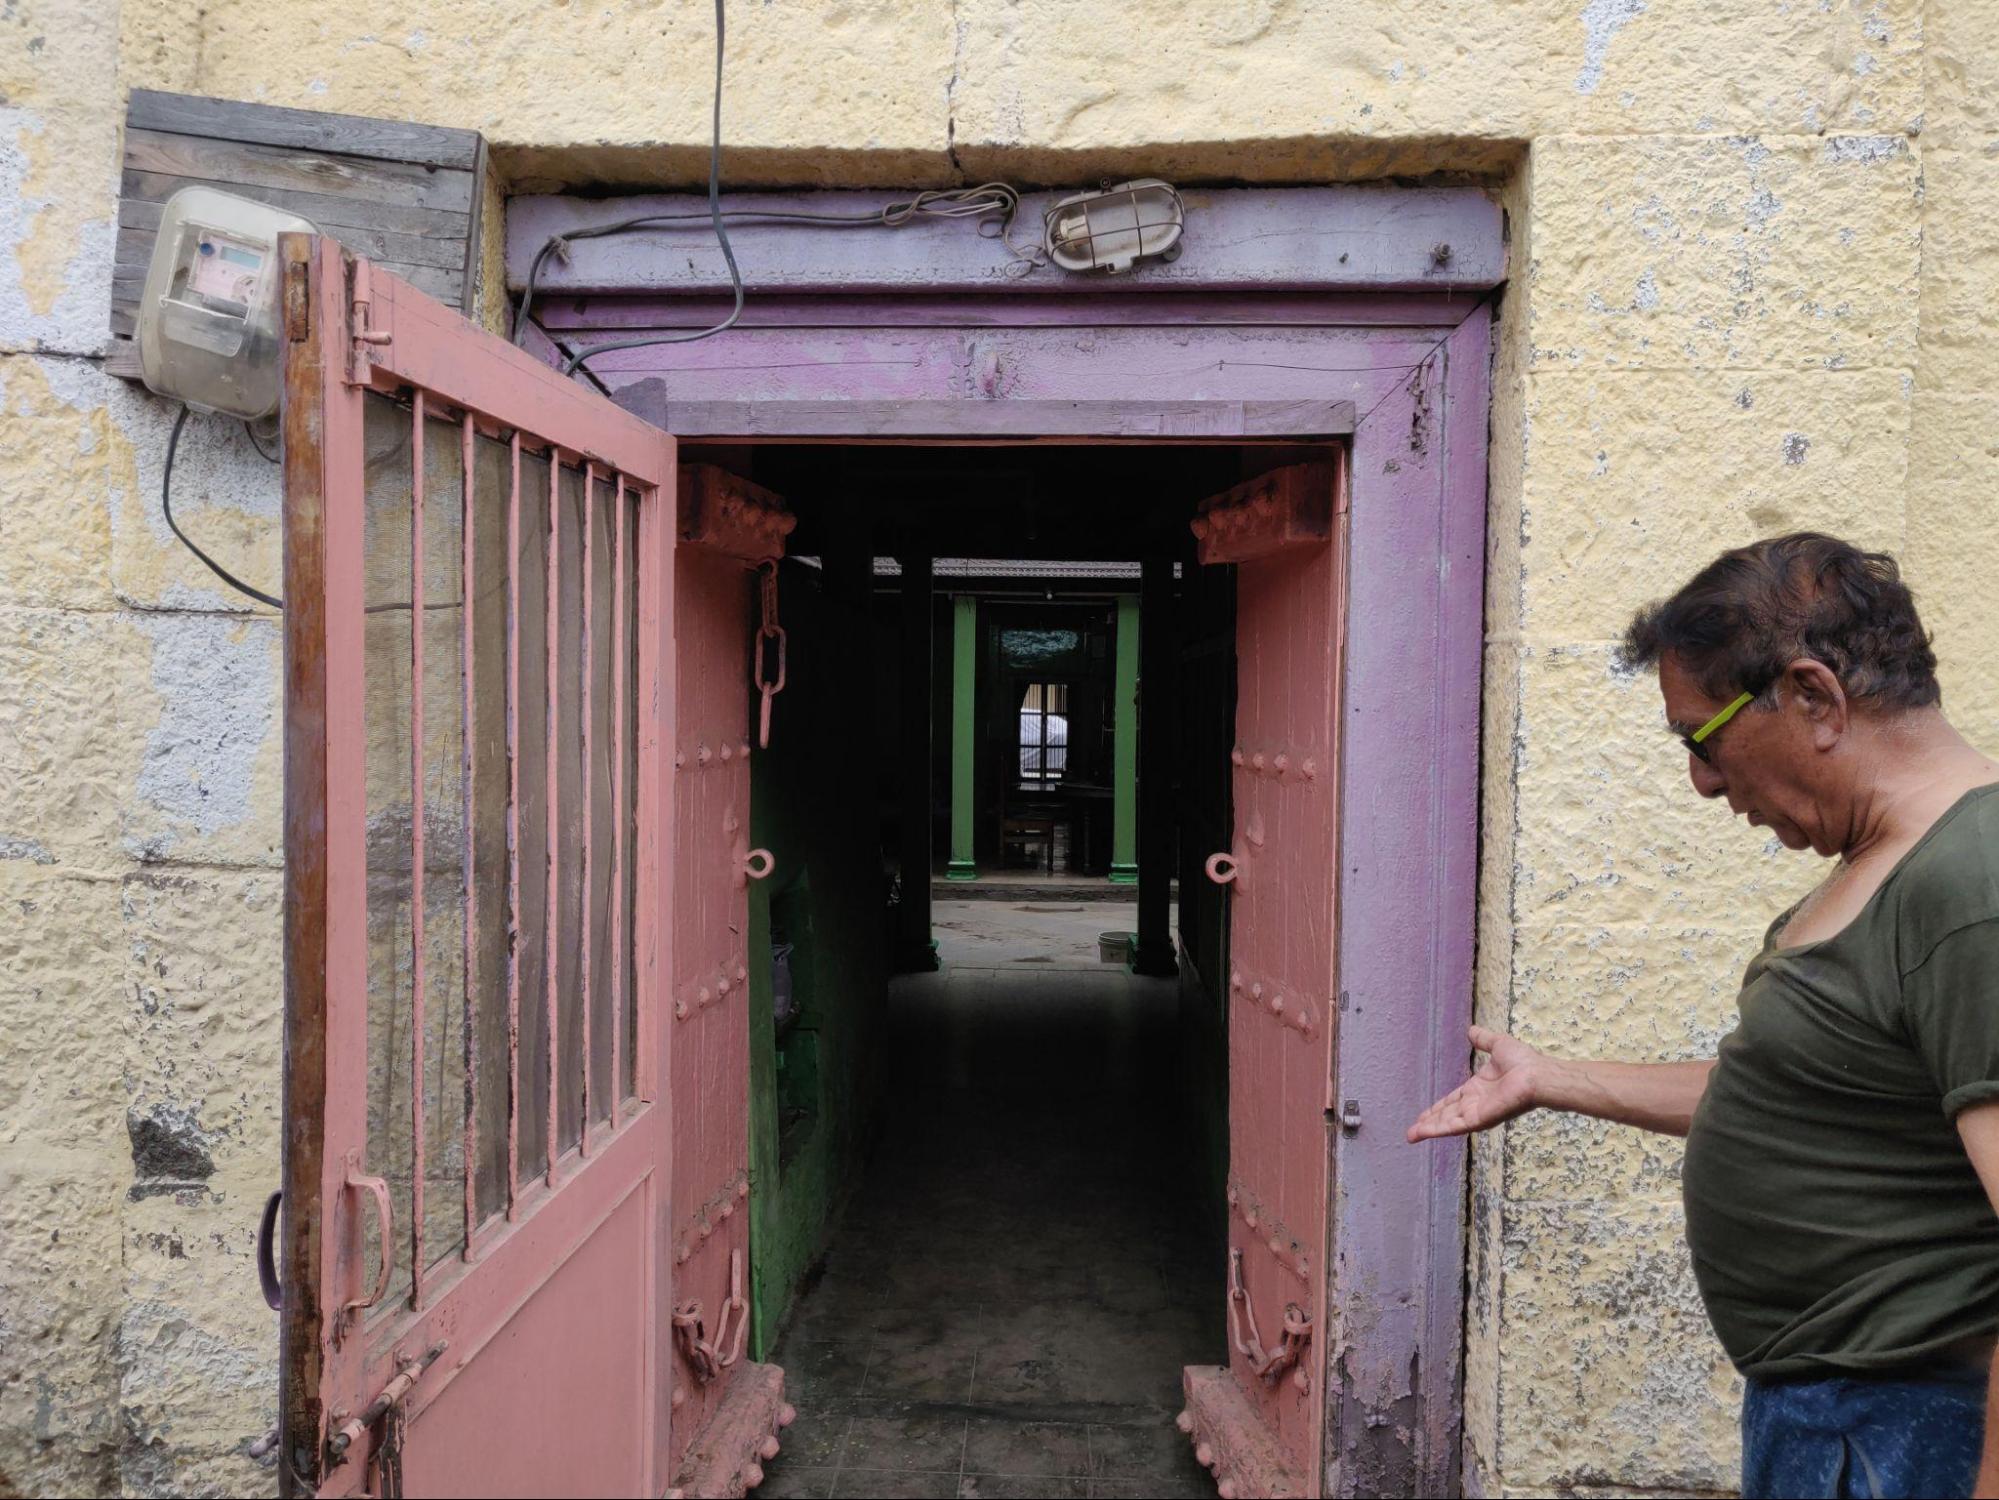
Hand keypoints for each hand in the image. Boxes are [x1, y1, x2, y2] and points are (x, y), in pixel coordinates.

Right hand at [1407, 1026, 1544, 1141]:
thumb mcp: (1498, 1045)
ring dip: (1429, 1129)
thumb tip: (1471, 1031)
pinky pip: (1454, 1126)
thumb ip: (1483, 1040)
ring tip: (1411, 1136)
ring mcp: (1477, 1113)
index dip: (1438, 1108)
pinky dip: (1438, 1129)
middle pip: (1447, 1115)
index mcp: (1478, 1089)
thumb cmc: (1524, 1062)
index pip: (1453, 1101)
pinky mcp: (1479, 1119)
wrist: (1537, 1075)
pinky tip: (1423, 1132)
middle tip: (1412, 1131)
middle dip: (1429, 1122)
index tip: (1424, 1114)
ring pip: (1448, 1123)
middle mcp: (1476, 1104)